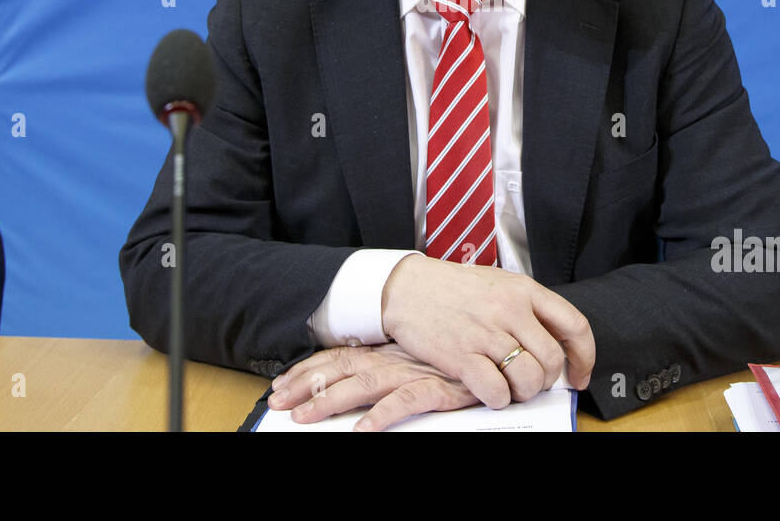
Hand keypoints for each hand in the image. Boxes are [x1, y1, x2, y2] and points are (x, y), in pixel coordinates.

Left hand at [267, 343, 478, 431]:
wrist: (499, 349)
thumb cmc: (457, 355)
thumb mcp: (416, 356)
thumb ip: (387, 365)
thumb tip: (352, 381)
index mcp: (388, 350)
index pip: (339, 357)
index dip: (308, 370)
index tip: (282, 383)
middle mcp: (396, 359)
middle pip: (342, 369)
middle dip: (307, 385)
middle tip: (280, 403)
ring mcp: (415, 372)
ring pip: (365, 385)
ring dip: (333, 400)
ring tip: (307, 416)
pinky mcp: (439, 388)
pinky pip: (406, 402)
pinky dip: (383, 415)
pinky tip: (364, 429)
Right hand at [380, 253, 594, 409]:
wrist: (406, 287)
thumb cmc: (452, 288)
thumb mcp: (498, 284)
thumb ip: (527, 308)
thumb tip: (556, 342)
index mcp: (524, 290)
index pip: (575, 325)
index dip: (584, 357)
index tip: (580, 374)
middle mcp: (510, 310)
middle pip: (552, 360)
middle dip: (547, 380)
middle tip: (531, 381)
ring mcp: (486, 333)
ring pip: (529, 378)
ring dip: (523, 392)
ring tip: (510, 387)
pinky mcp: (462, 356)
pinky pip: (497, 391)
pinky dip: (498, 399)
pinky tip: (489, 390)